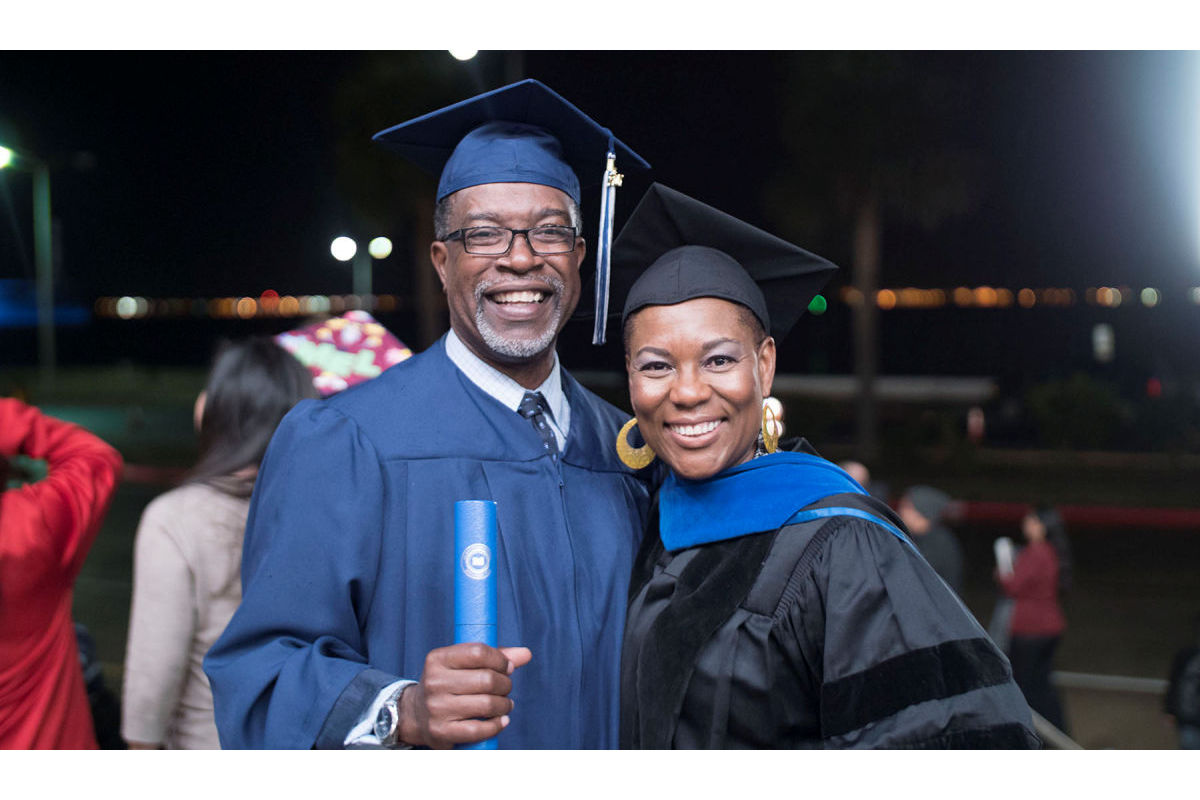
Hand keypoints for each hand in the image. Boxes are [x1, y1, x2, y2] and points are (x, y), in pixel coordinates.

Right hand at [398, 643, 531, 748]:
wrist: (416, 714)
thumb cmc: (449, 684)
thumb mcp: (463, 664)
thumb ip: (495, 657)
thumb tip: (526, 654)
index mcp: (438, 659)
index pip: (478, 652)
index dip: (500, 659)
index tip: (508, 667)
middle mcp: (434, 682)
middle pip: (486, 679)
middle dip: (505, 684)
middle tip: (506, 688)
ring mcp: (436, 708)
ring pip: (486, 704)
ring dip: (504, 705)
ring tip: (505, 704)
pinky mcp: (441, 732)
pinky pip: (479, 729)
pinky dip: (497, 725)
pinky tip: (501, 720)